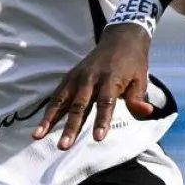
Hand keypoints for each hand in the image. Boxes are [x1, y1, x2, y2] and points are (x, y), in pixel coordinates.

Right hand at [33, 24, 154, 147]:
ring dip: (50, 120)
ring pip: (61, 101)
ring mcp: (77, 77)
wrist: (120, 39)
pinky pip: (57, 96)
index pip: (106, 102)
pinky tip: (40, 127)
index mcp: (110, 78)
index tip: (98, 138)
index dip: (102, 120)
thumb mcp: (141, 78)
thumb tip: (146, 112)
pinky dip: (48, 112)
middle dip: (71, 127)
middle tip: (64, 146)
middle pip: (80, 105)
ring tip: (38, 136)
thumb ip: (138, 98)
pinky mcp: (69, 77)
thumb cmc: (132, 63)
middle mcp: (90, 78)